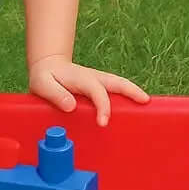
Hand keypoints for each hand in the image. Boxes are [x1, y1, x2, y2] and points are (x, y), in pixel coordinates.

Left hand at [28, 54, 148, 125]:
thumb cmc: (44, 77)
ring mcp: (98, 81)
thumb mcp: (41, 83)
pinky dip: (127, 97)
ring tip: (147, 105)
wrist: (47, 66)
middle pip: (116, 82)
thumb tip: (69, 106)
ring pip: (119, 85)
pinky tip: (134, 110)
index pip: (97, 91)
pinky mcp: (99, 87)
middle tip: (145, 102)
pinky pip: (115, 91)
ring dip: (133, 93)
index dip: (102, 106)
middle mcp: (93, 78)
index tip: (103, 123)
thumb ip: (54, 94)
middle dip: (131, 91)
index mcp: (80, 78)